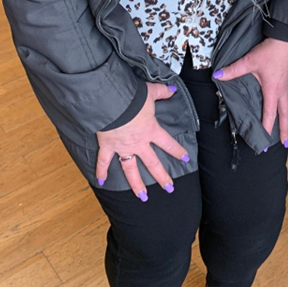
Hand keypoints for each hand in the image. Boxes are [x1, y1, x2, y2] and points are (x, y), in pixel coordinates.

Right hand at [96, 82, 189, 197]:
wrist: (112, 102)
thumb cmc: (132, 98)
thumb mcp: (150, 92)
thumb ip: (162, 92)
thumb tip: (173, 89)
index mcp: (151, 130)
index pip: (168, 143)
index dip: (178, 151)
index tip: (185, 160)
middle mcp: (138, 143)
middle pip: (152, 164)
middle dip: (162, 177)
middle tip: (169, 188)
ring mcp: (123, 147)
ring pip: (131, 169)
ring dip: (137, 184)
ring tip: (143, 197)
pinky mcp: (108, 146)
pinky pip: (104, 161)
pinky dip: (101, 171)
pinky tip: (102, 182)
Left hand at [215, 38, 287, 144]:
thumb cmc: (271, 50)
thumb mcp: (250, 60)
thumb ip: (233, 70)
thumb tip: (218, 75)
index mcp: (272, 90)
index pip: (269, 113)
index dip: (267, 127)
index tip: (266, 141)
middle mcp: (283, 90)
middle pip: (286, 114)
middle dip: (285, 130)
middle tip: (285, 142)